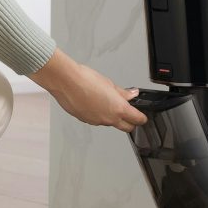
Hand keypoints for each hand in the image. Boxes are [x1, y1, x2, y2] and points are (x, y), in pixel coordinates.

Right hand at [29, 50, 148, 131]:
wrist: (66, 82)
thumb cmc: (85, 79)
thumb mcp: (109, 83)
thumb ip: (122, 93)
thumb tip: (131, 94)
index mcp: (118, 109)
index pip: (137, 119)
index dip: (142, 118)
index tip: (142, 116)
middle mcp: (108, 119)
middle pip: (126, 127)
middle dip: (130, 122)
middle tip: (130, 113)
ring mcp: (96, 121)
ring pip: (110, 123)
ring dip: (112, 116)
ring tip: (106, 102)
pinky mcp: (86, 120)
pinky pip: (97, 120)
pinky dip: (98, 114)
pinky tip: (94, 103)